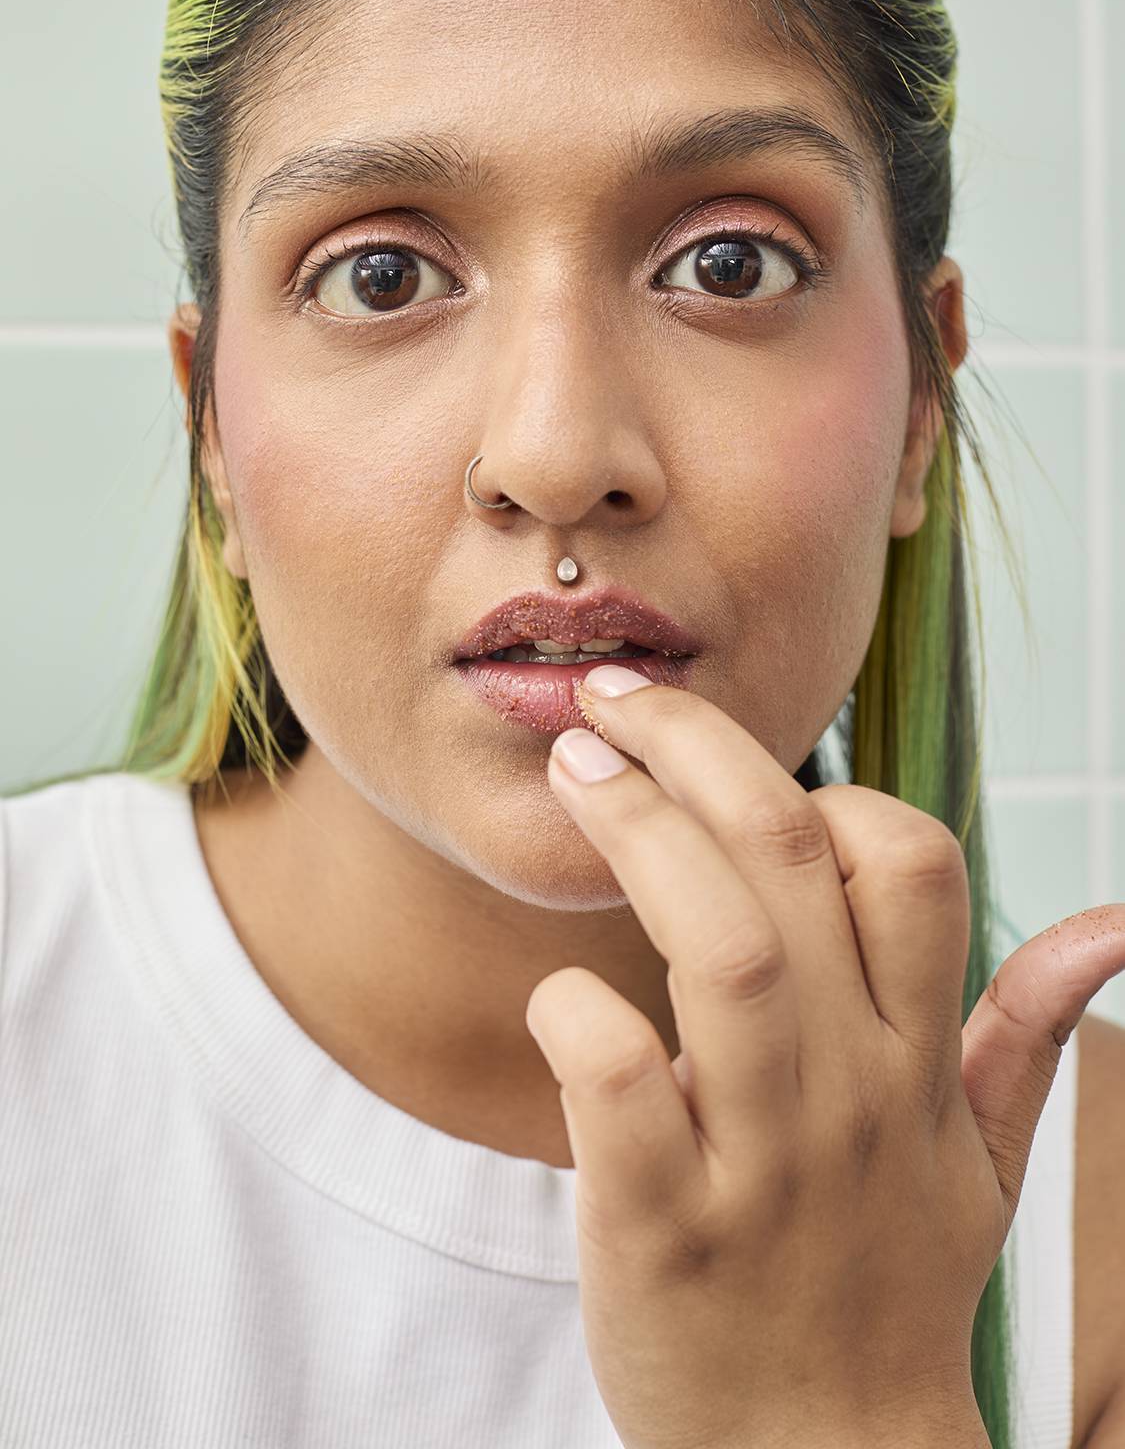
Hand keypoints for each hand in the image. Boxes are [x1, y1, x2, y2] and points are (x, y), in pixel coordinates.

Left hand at [523, 667, 1124, 1448]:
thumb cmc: (885, 1288)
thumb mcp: (982, 1167)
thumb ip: (1024, 1031)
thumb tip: (1111, 923)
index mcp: (917, 1065)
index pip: (915, 866)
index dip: (833, 791)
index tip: (747, 764)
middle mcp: (851, 1095)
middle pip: (791, 865)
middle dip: (699, 754)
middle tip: (612, 700)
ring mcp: (760, 1162)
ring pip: (722, 949)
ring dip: (638, 839)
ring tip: (574, 774)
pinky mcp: (660, 1229)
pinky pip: (616, 1085)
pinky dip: (578, 1014)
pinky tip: (559, 992)